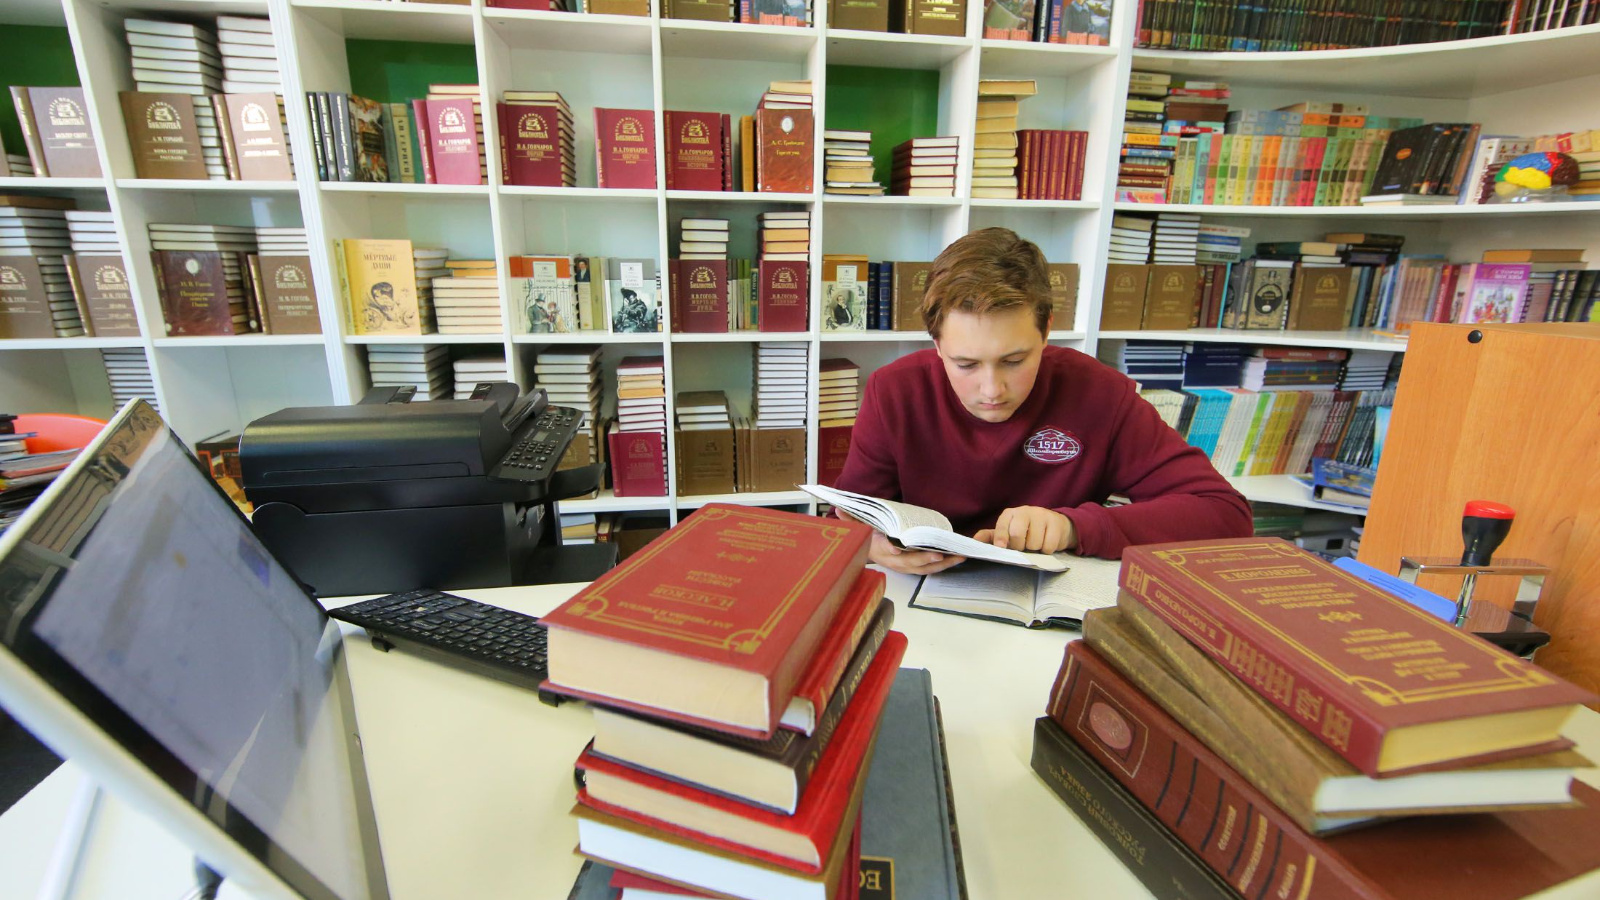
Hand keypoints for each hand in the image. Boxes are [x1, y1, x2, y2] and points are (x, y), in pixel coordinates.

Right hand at [836, 506, 964, 574]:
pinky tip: (957, 558)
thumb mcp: (857, 527)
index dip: (890, 550)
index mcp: (879, 550)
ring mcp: (905, 566)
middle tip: (937, 554)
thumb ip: (850, 518)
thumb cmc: (868, 538)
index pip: (883, 550)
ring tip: (957, 556)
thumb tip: (838, 509)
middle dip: (923, 559)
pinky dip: (944, 565)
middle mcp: (894, 561)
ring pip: (924, 568)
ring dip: (941, 564)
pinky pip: (931, 568)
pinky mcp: (915, 567)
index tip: (896, 549)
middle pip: (909, 562)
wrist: (870, 553)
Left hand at [975, 506, 1076, 553]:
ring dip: (1035, 549)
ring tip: (1036, 545)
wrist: (1055, 525)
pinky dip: (1047, 550)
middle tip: (1023, 547)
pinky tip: (1047, 544)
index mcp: (1010, 514)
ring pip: (1034, 542)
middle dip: (1019, 546)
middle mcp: (1025, 511)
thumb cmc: (1027, 530)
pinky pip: (1049, 545)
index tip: (1001, 548)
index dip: (1001, 538)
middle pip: (1017, 534)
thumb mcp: (1008, 532)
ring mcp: (1041, 515)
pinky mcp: (1056, 523)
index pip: (1002, 525)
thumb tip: (973, 541)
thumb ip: (991, 537)